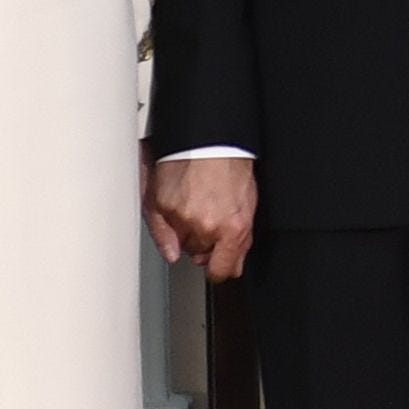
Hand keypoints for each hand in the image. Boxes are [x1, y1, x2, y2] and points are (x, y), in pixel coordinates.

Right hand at [145, 152, 257, 281]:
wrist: (212, 139)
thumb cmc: (231, 165)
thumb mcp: (248, 206)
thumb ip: (240, 241)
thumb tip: (230, 265)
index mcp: (233, 228)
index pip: (222, 270)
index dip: (221, 268)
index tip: (219, 266)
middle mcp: (205, 226)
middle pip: (200, 254)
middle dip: (205, 241)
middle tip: (209, 217)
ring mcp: (181, 217)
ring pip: (181, 243)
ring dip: (186, 231)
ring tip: (195, 206)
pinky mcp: (162, 206)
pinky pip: (160, 231)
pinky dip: (166, 227)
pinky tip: (176, 211)